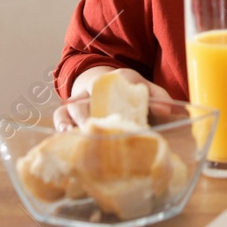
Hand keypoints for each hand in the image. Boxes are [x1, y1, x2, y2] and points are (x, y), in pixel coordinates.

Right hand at [53, 66, 172, 128]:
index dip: (98, 98)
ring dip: (67, 126)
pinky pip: (59, 121)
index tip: (104, 114)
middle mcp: (86, 93)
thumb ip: (156, 95)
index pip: (98, 86)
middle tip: (90, 132)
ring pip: (63, 112)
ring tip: (74, 140)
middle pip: (78, 104)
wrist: (105, 83)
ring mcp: (75, 105)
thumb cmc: (125, 88)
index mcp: (104, 82)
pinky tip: (67, 144)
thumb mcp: (141, 85)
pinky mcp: (69, 117)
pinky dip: (60, 131)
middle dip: (82, 118)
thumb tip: (167, 110)